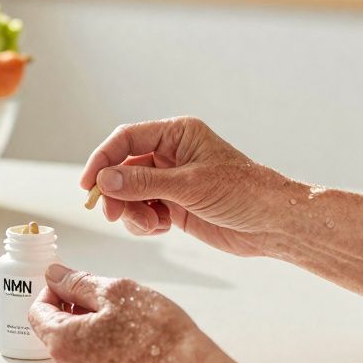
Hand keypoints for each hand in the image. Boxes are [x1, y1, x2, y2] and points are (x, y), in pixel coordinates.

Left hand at [28, 263, 198, 362]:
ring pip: (78, 351)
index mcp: (63, 342)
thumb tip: (54, 275)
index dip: (52, 292)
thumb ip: (78, 283)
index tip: (71, 283)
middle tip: (107, 300)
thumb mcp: (116, 292)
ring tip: (125, 321)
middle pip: (57, 333)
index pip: (37, 312)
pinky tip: (132, 343)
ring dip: (91, 332)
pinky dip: (105, 352)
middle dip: (75, 311)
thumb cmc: (156, 332)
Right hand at [81, 117, 294, 256]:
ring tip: (149, 225)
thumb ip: (145, 183)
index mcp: (177, 134)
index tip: (89, 185)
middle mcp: (172, 154)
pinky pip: (144, 211)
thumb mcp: (190, 186)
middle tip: (113, 214)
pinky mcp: (175, 206)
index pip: (127, 139)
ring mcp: (172, 181)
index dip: (103, 159)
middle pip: (123, 168)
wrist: (272, 223)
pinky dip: (144, 223)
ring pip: (131, 193)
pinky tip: (160, 228)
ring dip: (132, 212)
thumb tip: (106, 181)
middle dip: (117, 193)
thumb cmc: (243, 192)